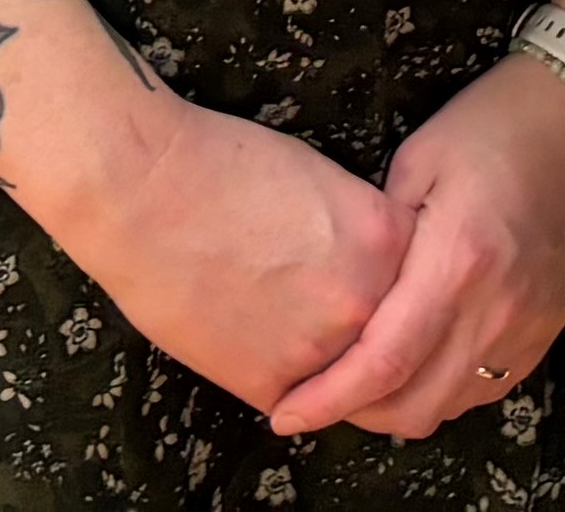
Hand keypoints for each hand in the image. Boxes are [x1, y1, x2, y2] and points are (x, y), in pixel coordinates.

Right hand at [30, 84, 417, 416]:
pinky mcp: (273, 385)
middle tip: (339, 324)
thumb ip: (361, 231)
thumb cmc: (221, 165)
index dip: (400, 289)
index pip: (422, 285)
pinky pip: (299, 400)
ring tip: (296, 338)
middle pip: (395, 339)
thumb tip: (373, 268)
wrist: (142, 189)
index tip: (384, 291)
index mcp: (385, 239)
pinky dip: (285, 385)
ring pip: (351, 381)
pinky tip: (255, 346)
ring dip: (335, 370)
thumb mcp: (321, 178)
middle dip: (373, 335)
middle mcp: (367, 299)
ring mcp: (322, 349)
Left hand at [272, 48, 564, 438]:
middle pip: (415, 405)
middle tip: (314, 396)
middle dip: (356, 415)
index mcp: (456, 262)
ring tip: (361, 382)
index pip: (382, 363)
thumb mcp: (418, 160)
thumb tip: (345, 288)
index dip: (327, 400)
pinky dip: (444, 390)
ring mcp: (529, 325)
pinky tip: (420, 364)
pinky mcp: (549, 326)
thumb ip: (380, 235)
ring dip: (400, 407)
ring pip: (452, 405)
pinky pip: (488, 387)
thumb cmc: (496, 122)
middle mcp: (496, 309)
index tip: (283, 413)